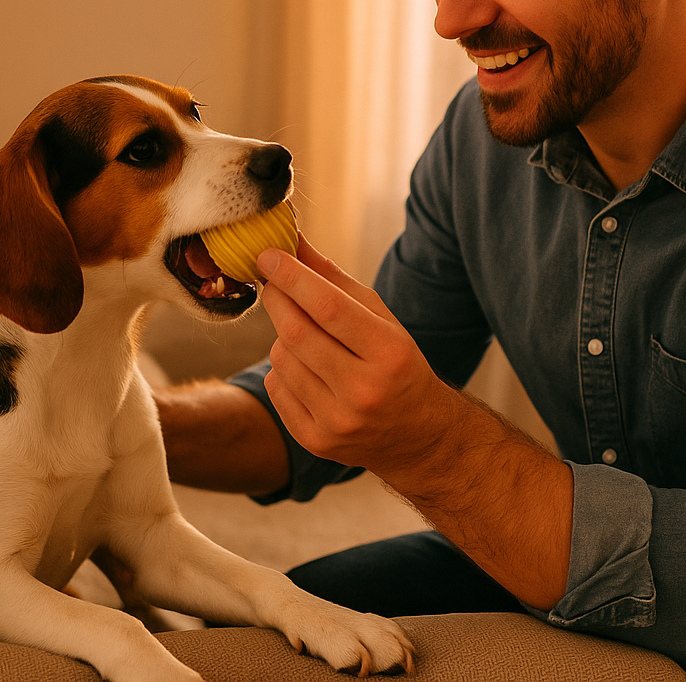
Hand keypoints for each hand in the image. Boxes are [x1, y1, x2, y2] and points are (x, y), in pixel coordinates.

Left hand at [259, 236, 456, 476]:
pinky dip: (282, 369)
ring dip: (282, 336)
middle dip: (276, 299)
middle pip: (297, 333)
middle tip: (271, 282)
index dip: (293, 277)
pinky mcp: (316, 441)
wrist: (417, 435)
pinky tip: (306, 370)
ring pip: (281, 359)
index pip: (329, 308)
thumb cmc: (396, 364)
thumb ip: (337, 281)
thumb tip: (294, 244)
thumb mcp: (382, 319)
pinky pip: (276, 388)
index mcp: (389, 354)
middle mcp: (364, 391)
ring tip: (304, 336)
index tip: (268, 255)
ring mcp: (338, 421)